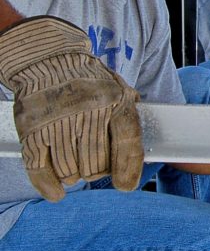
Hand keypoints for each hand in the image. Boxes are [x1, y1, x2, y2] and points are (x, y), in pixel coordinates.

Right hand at [0, 16, 142, 200]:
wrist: (48, 58)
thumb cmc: (89, 79)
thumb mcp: (117, 88)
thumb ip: (127, 115)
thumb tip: (136, 153)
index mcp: (114, 100)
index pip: (128, 142)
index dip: (128, 168)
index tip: (125, 186)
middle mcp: (87, 111)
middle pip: (97, 162)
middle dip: (99, 171)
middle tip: (96, 169)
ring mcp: (57, 121)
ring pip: (71, 169)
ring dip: (75, 176)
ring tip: (77, 169)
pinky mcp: (32, 129)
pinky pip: (40, 168)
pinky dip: (49, 185)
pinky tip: (57, 192)